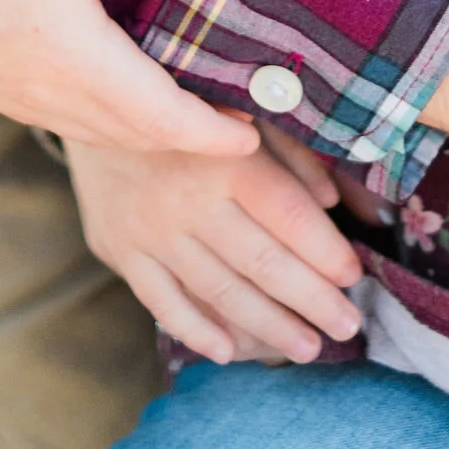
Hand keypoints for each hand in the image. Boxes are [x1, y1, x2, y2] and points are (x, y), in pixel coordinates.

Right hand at [0, 0, 257, 159]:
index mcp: (74, 59)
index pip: (161, 120)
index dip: (212, 136)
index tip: (254, 140)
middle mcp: (44, 92)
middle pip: (133, 138)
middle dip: (187, 144)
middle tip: (235, 136)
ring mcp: (10, 96)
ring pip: (94, 133)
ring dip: (144, 137)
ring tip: (183, 121)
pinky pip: (58, 120)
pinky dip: (102, 122)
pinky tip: (109, 95)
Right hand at [64, 125, 366, 365]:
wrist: (93, 97)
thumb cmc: (189, 102)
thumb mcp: (246, 108)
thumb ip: (293, 153)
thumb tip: (337, 203)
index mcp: (226, 156)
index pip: (288, 216)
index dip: (326, 251)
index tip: (355, 277)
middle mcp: (187, 197)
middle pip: (260, 262)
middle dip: (311, 301)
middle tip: (348, 327)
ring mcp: (149, 229)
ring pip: (217, 291)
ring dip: (267, 326)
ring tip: (308, 348)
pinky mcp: (117, 248)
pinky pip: (161, 301)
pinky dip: (196, 330)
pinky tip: (230, 351)